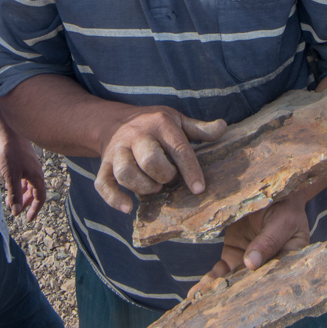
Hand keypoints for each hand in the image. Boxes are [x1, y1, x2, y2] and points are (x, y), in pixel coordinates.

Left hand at [0, 130, 47, 220]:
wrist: (10, 132)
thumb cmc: (11, 153)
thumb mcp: (11, 177)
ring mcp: (32, 166)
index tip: (27, 219)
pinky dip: (19, 184)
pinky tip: (10, 185)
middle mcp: (37, 172)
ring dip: (22, 194)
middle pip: (35, 192)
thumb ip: (14, 194)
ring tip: (11, 199)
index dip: (35, 209)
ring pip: (29, 184)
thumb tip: (17, 211)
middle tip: (16, 210)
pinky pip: (25, 177)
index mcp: (36, 177)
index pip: (40, 197)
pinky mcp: (26, 160)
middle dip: (26, 203)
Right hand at [95, 108, 226, 213]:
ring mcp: (117, 151)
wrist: (113, 120)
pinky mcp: (104, 165)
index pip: (179, 149)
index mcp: (160, 124)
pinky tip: (128, 207)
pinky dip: (114, 199)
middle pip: (149, 160)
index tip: (199, 189)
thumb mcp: (177, 120)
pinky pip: (103, 184)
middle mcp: (136, 136)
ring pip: (125, 172)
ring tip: (154, 188)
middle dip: (164, 176)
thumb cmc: (152, 124)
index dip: (190, 170)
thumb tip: (223, 128)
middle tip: (169, 180)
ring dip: (143, 187)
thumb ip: (199, 129)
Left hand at [189, 197, 311, 295]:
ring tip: (200, 303)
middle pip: (251, 285)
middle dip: (232, 298)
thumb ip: (268, 241)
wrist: (272, 188)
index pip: (274, 281)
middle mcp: (268, 267)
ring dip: (217, 292)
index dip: (259, 295)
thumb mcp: (283, 220)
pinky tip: (197, 291)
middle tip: (214, 313)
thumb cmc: (286, 204)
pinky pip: (222, 270)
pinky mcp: (235, 254)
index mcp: (289, 262)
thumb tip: (252, 264)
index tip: (242, 306)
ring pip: (233, 280)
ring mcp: (249, 261)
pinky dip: (211, 279)